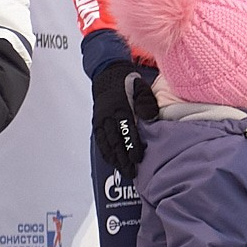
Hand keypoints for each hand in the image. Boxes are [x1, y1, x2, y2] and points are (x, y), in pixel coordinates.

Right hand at [92, 63, 157, 177]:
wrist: (108, 74)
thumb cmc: (128, 83)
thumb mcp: (142, 88)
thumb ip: (146, 102)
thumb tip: (150, 117)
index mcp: (120, 106)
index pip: (126, 129)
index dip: (131, 145)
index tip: (137, 158)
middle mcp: (108, 115)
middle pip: (115, 140)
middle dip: (123, 158)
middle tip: (132, 172)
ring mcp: (101, 120)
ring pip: (106, 143)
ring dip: (114, 159)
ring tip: (123, 171)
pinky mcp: (97, 123)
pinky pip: (100, 141)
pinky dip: (106, 153)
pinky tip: (113, 162)